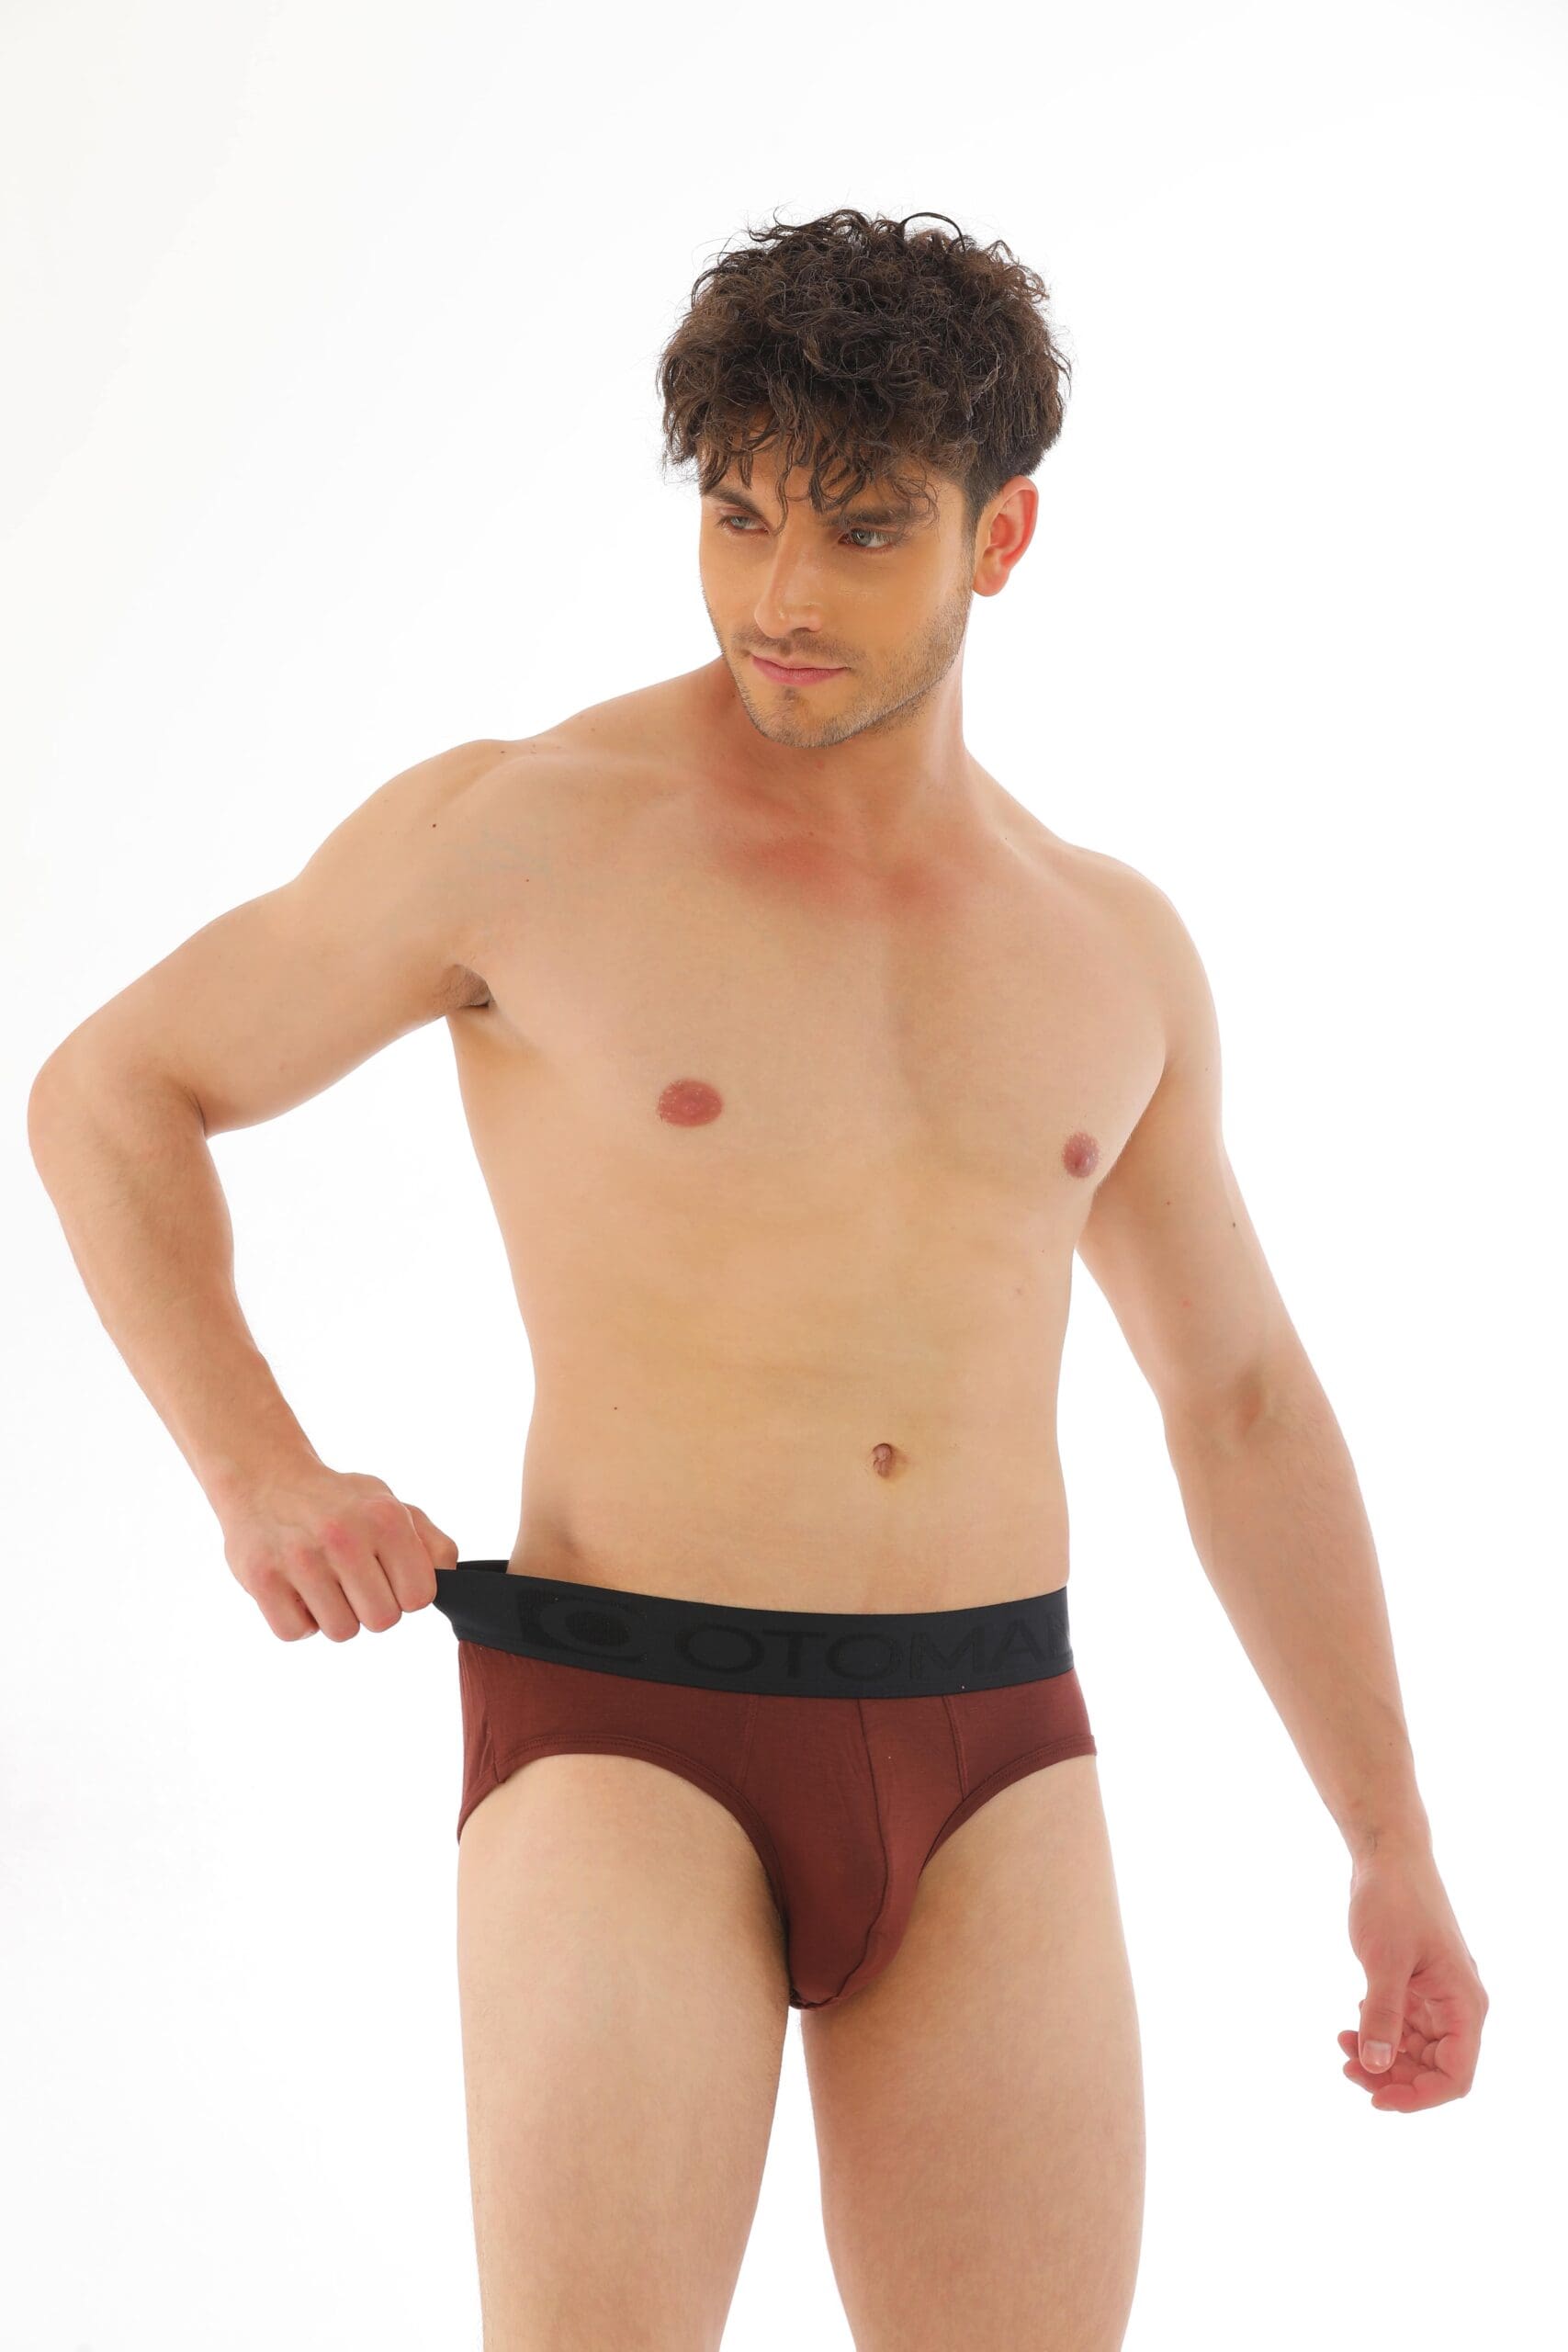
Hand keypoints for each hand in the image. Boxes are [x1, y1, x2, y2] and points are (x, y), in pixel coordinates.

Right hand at [218, 1463, 460, 1641]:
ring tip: (323, 1582)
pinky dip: (298, 1620)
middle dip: (371, 1607)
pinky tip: (296, 1589)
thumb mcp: (390, 1504)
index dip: (405, 1593)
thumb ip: (431, 1542)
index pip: (420, 1597)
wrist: (266, 1478)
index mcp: (385, 1518)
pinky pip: (295, 1632)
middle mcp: (344, 1537)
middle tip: (353, 1581)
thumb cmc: (338, 1501)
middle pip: (382, 1620)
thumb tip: (448, 1578)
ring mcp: (300, 1559)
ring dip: (335, 1615)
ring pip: (341, 1631)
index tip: (387, 1576)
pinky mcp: (262, 1579)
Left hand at [1338, 1842, 1488, 2112]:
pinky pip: (1405, 2028)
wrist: (1387, 1856)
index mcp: (1463, 2004)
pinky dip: (1379, 2034)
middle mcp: (1457, 2006)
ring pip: (1417, 2051)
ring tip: (1342, 2043)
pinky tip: (1352, 2022)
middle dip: (1393, 2078)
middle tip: (1347, 2068)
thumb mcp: (1384, 1960)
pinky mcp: (1418, 1987)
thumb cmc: (1393, 1901)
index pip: (1456, 2075)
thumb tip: (1377, 2067)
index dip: (1420, 2096)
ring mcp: (1438, 1997)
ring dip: (1382, 2058)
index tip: (1378, 2098)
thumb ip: (1382, 2015)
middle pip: (1435, 2069)